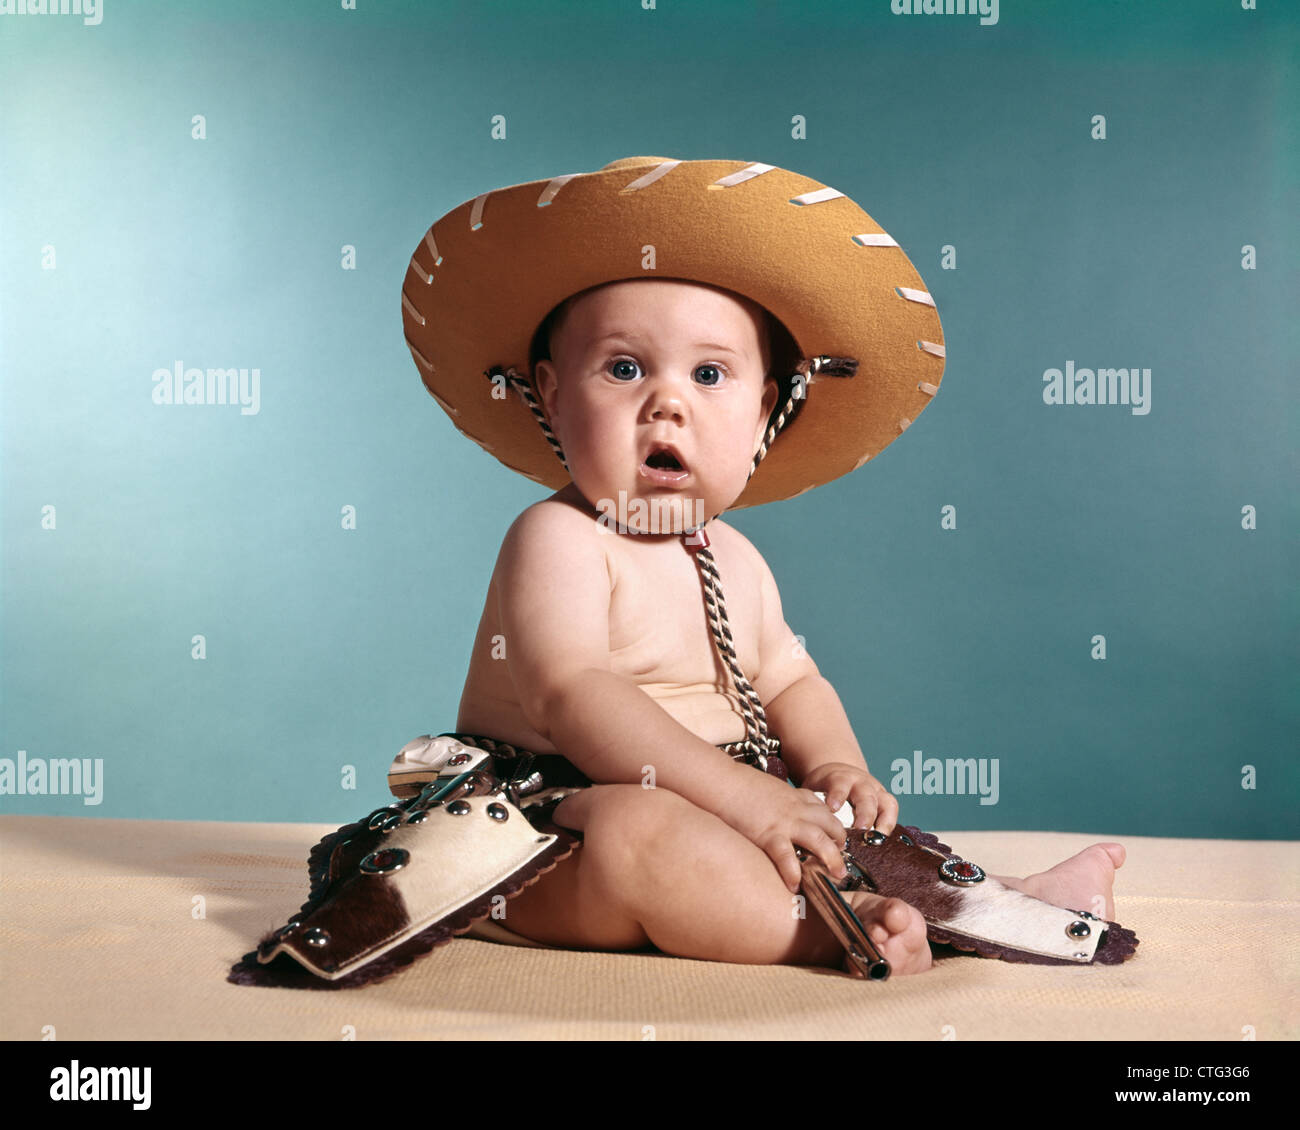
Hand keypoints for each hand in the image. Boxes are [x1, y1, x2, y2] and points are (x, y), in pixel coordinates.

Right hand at [718, 768, 847, 893]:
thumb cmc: (738, 785)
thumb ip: (779, 802)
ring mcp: (784, 822)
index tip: (837, 841)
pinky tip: (795, 886)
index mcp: (794, 798)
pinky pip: (787, 856)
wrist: (722, 781)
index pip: (823, 811)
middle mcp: (795, 809)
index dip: (834, 827)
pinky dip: (794, 872)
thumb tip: (777, 815)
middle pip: (831, 825)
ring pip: (820, 840)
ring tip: (836, 875)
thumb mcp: (767, 789)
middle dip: (840, 843)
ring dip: (832, 859)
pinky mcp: (768, 834)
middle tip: (841, 861)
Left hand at [799, 762, 898, 834]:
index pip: (839, 784)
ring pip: (885, 803)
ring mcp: (875, 790)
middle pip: (866, 796)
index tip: (832, 808)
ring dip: (883, 822)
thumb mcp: (813, 790)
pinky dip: (890, 824)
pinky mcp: (885, 799)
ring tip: (877, 839)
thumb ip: (811, 806)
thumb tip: (803, 830)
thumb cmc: (823, 788)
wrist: (839, 774)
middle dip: (865, 813)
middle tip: (860, 829)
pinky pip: (893, 810)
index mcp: (840, 777)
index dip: (837, 795)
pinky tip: (884, 840)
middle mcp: (861, 782)